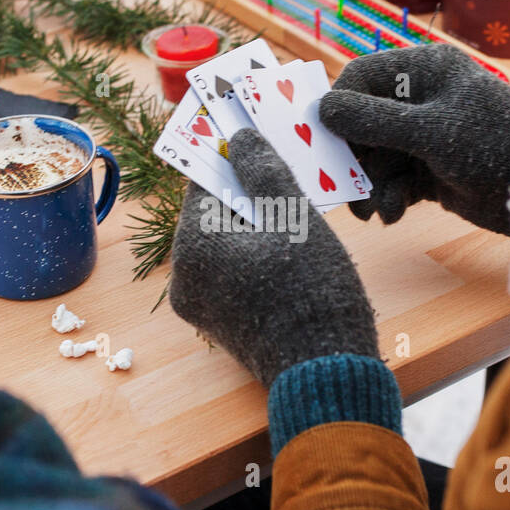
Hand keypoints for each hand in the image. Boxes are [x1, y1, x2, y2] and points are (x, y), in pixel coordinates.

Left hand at [169, 130, 378, 386]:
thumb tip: (241, 138)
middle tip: (287, 179)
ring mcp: (200, 307)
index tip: (256, 142)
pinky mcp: (219, 325)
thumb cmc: (313, 291)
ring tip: (297, 218)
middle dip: (248, 196)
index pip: (205, 185)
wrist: (326, 372)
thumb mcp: (293, 218)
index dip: (232, 160)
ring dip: (256, 228)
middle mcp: (184, 278)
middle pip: (212, 217)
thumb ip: (264, 170)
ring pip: (225, 247)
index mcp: (193, 248)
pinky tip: (291, 254)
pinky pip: (232, 275)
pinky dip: (256, 258)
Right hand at [319, 44, 509, 233]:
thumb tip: (323, 109)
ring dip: (370, 184)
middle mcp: (422, 100)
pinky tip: (393, 213)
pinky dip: (389, 197)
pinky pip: (393, 181)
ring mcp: (426, 138)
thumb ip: (375, 121)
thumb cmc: (498, 145)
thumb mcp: (431, 131)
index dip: (338, 108)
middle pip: (362, 123)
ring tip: (374, 210)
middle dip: (353, 157)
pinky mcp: (431, 173)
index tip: (320, 140)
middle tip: (343, 188)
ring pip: (375, 158)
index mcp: (425, 71)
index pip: (362, 78)